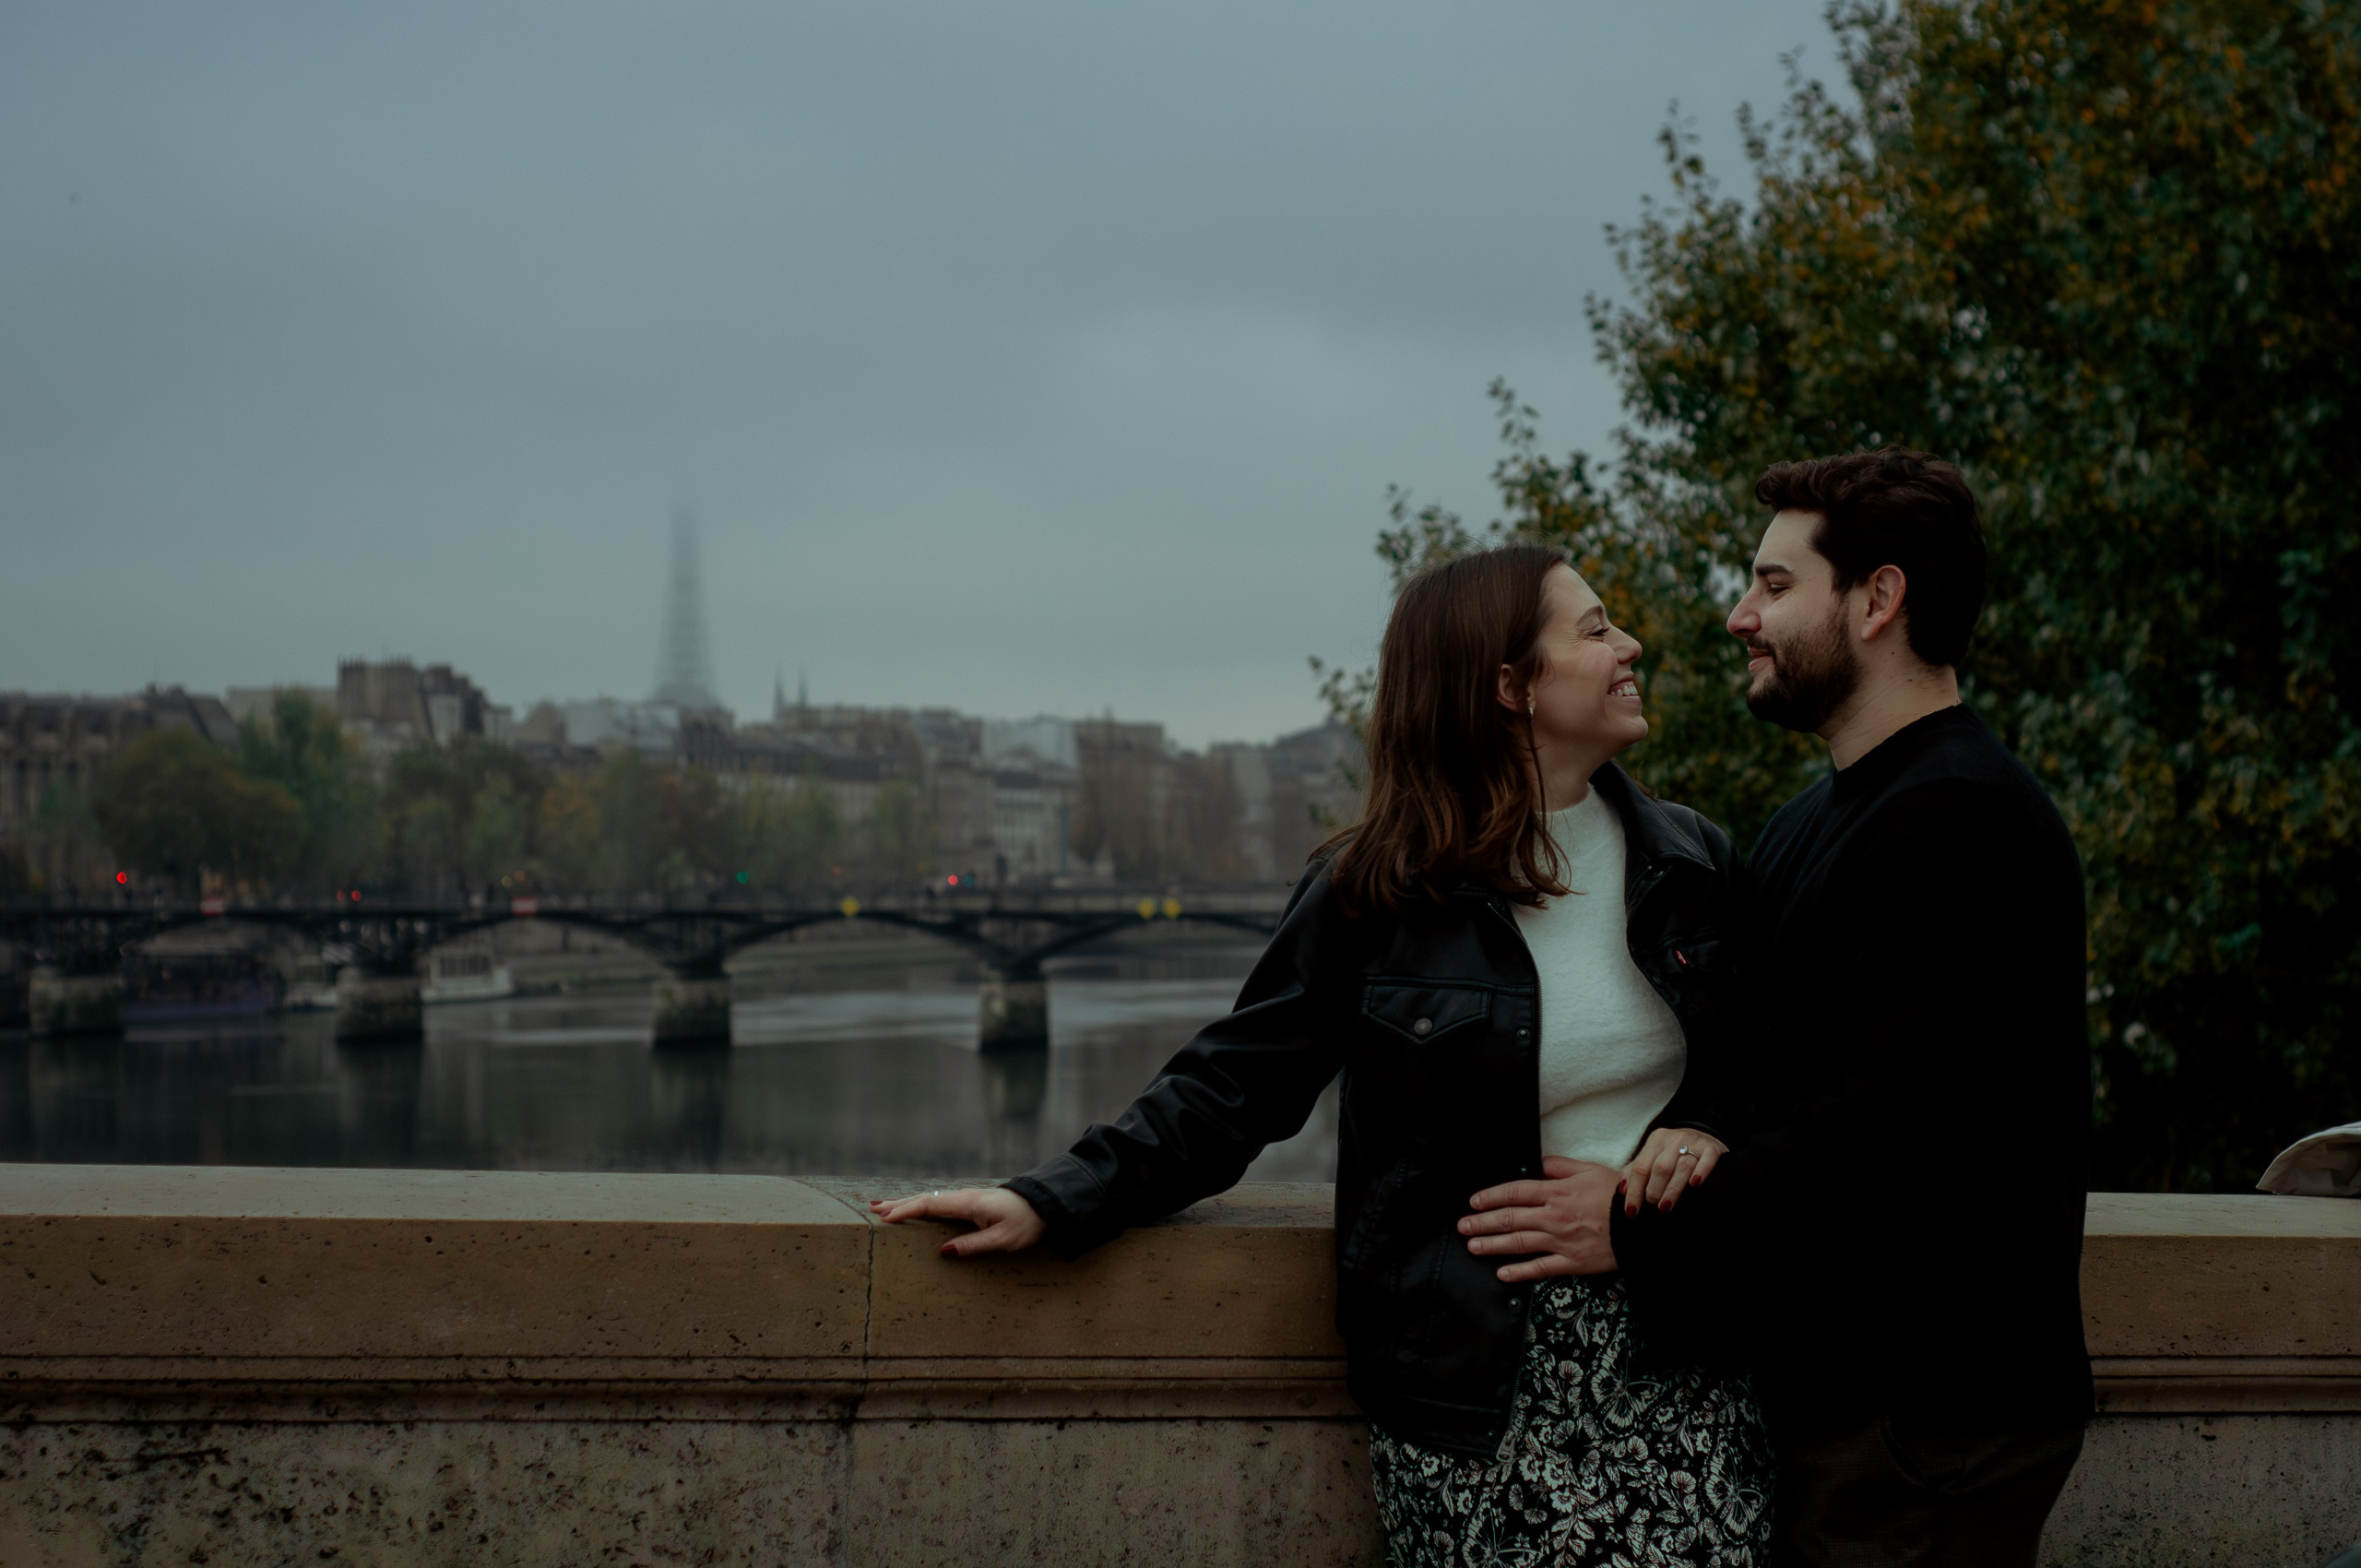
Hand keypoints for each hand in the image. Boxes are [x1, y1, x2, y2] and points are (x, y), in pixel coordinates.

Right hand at [869, 1187, 1045, 1256]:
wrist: (1043, 1204)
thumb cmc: (1025, 1222)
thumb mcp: (1002, 1239)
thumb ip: (973, 1245)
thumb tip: (944, 1251)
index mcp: (968, 1203)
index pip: (930, 1204)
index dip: (906, 1210)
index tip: (885, 1218)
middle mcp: (963, 1197)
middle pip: (924, 1198)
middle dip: (898, 1204)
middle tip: (872, 1209)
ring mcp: (964, 1199)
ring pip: (929, 1199)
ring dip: (905, 1203)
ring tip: (882, 1208)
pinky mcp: (968, 1204)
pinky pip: (937, 1203)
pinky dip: (919, 1205)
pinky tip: (912, 1209)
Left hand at [1458, 1156, 1619, 1281]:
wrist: (1643, 1225)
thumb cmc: (1617, 1194)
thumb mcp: (1589, 1169)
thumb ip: (1559, 1166)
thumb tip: (1536, 1165)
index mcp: (1557, 1192)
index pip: (1515, 1192)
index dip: (1491, 1197)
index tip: (1474, 1201)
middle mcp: (1554, 1217)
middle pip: (1510, 1219)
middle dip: (1482, 1223)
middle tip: (1463, 1226)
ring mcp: (1561, 1242)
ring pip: (1519, 1244)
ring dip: (1492, 1245)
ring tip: (1473, 1246)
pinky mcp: (1572, 1263)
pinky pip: (1540, 1269)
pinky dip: (1519, 1272)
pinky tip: (1502, 1274)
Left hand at [1619, 1127, 1727, 1216]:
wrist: (1704, 1135)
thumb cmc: (1673, 1153)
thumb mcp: (1653, 1156)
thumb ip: (1635, 1171)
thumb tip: (1622, 1190)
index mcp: (1655, 1141)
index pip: (1640, 1167)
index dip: (1634, 1190)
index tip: (1631, 1211)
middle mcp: (1673, 1139)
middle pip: (1660, 1167)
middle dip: (1654, 1190)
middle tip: (1653, 1208)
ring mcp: (1694, 1142)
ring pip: (1682, 1165)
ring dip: (1673, 1188)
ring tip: (1665, 1207)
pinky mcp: (1712, 1147)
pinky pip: (1707, 1159)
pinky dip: (1701, 1171)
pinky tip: (1695, 1184)